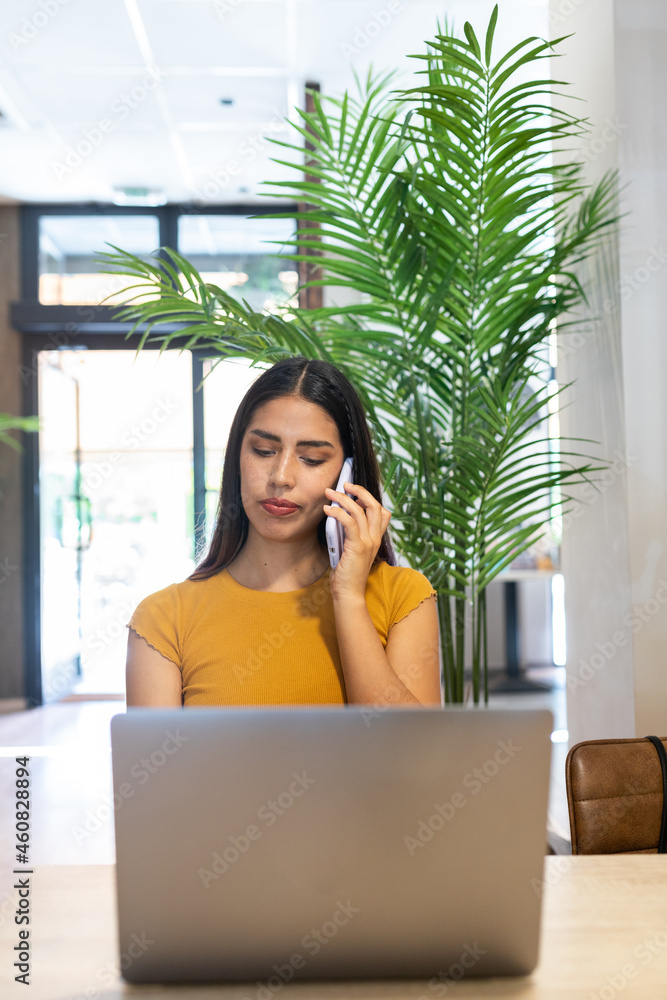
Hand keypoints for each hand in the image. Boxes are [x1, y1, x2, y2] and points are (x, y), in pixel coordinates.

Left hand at [323, 482, 391, 599]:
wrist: (348, 593)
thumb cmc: (346, 573)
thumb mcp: (349, 549)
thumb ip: (349, 534)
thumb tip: (338, 515)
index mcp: (375, 539)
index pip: (383, 513)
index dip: (371, 499)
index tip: (355, 494)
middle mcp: (375, 538)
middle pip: (375, 506)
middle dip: (360, 491)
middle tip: (345, 485)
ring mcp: (368, 542)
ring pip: (360, 510)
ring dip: (343, 498)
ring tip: (330, 493)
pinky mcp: (358, 547)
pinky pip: (349, 522)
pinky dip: (338, 512)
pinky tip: (328, 510)